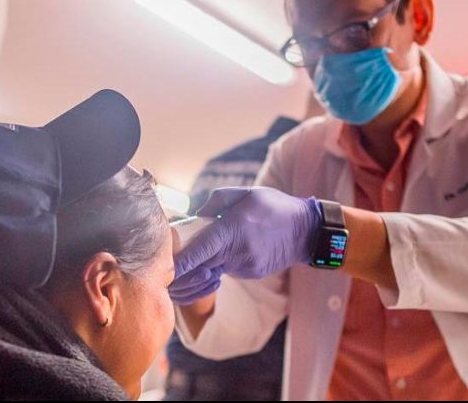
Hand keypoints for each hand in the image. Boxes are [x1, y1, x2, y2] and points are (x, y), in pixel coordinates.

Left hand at [172, 187, 321, 285]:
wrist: (305, 231)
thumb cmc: (275, 207)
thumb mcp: (246, 193)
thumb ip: (217, 201)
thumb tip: (196, 213)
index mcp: (233, 229)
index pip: (199, 251)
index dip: (179, 263)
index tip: (162, 269)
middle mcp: (236, 252)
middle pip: (199, 268)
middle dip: (181, 272)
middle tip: (165, 270)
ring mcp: (244, 266)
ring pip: (210, 270)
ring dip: (198, 270)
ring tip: (192, 263)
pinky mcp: (249, 273)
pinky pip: (225, 270)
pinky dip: (216, 265)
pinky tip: (222, 255)